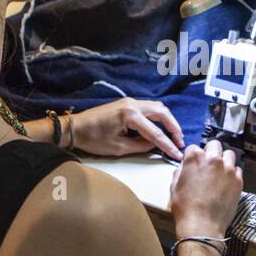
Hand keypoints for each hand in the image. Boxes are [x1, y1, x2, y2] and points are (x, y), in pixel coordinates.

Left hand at [68, 98, 184, 160]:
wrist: (75, 127)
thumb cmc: (93, 139)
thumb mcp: (118, 148)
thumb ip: (140, 146)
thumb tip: (156, 145)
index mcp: (130, 115)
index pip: (155, 132)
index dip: (168, 145)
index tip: (177, 154)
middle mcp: (133, 104)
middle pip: (162, 113)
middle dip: (173, 127)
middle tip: (179, 142)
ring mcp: (130, 102)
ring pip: (157, 107)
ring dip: (167, 121)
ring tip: (173, 135)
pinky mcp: (127, 104)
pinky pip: (148, 108)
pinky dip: (158, 117)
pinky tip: (160, 128)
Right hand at [170, 139, 242, 238]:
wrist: (202, 225)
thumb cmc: (187, 209)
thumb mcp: (174, 186)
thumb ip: (180, 171)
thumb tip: (184, 168)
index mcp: (194, 158)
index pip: (194, 148)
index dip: (193, 157)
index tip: (195, 164)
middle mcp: (213, 160)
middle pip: (215, 145)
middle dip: (211, 152)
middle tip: (209, 164)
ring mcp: (227, 169)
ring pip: (229, 155)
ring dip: (224, 161)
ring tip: (220, 172)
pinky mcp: (238, 180)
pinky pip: (238, 170)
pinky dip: (232, 174)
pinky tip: (226, 183)